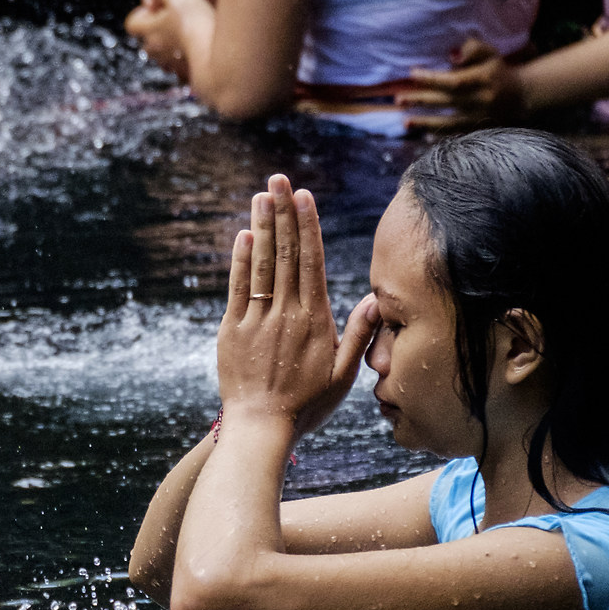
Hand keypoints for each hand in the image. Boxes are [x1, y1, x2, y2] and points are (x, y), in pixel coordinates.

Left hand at [125, 0, 210, 80]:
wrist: (217, 53)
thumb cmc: (195, 21)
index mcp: (149, 30)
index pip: (132, 23)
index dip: (141, 15)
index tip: (155, 8)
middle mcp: (155, 50)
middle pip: (146, 42)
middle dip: (155, 32)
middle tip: (172, 21)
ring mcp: (169, 65)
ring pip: (163, 56)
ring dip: (170, 47)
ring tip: (187, 35)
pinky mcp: (185, 75)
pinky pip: (179, 69)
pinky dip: (184, 61)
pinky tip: (198, 50)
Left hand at [217, 174, 378, 435]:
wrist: (261, 429)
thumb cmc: (307, 406)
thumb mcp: (344, 375)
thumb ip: (360, 335)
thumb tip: (376, 299)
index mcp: (314, 320)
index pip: (311, 262)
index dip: (307, 226)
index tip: (304, 197)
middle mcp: (286, 314)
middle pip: (285, 254)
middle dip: (283, 213)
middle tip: (279, 179)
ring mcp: (257, 320)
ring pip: (261, 265)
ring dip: (262, 227)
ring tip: (261, 196)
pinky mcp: (232, 331)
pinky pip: (238, 289)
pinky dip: (241, 261)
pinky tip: (244, 236)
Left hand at [399, 38, 526, 129]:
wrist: (521, 96)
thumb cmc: (497, 70)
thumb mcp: (489, 53)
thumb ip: (471, 49)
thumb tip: (451, 55)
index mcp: (484, 78)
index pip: (454, 80)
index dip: (432, 79)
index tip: (412, 74)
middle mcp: (481, 99)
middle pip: (447, 101)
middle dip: (421, 100)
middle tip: (398, 99)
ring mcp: (480, 117)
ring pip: (449, 122)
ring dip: (425, 123)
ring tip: (405, 122)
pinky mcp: (479, 130)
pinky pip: (456, 134)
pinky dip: (439, 135)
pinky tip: (422, 134)